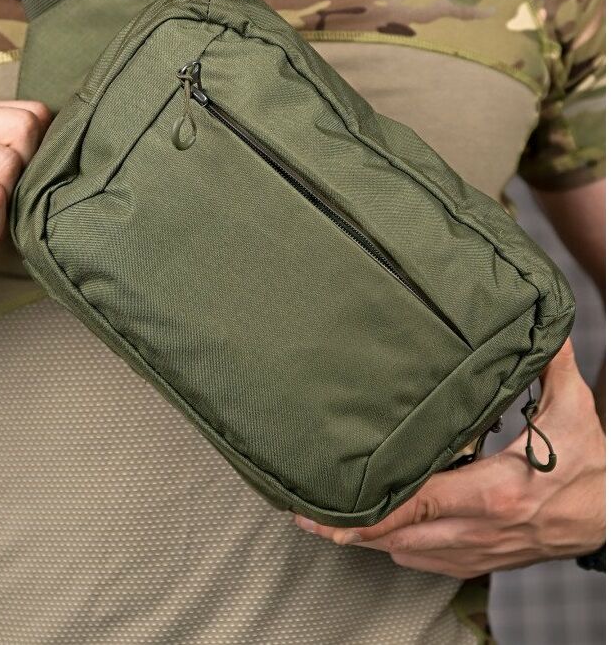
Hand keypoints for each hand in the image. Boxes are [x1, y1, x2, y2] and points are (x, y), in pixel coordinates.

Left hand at [295, 339, 604, 577]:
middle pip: (399, 535)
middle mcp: (480, 528)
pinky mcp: (481, 560)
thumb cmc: (591, 470)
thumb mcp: (573, 413)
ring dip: (368, 538)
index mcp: (496, 491)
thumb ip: (551, 366)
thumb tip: (542, 323)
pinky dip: (395, 547)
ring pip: (406, 553)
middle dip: (350, 528)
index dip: (372, 509)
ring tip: (328, 520)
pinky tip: (375, 532)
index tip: (330, 509)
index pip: (422, 500)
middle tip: (304, 515)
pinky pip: (425, 563)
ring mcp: (478, 550)